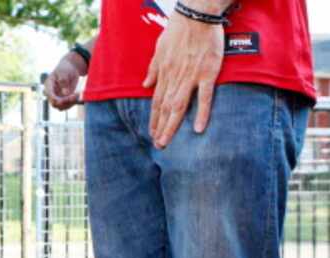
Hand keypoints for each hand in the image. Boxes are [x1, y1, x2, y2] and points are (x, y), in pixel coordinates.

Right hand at [43, 52, 86, 110]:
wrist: (70, 69)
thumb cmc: (65, 68)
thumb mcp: (64, 72)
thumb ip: (63, 82)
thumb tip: (65, 93)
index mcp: (48, 85)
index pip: (49, 94)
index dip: (54, 99)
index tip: (63, 100)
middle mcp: (51, 93)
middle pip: (54, 103)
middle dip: (64, 102)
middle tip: (74, 96)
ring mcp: (57, 97)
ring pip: (60, 107)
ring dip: (70, 104)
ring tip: (77, 95)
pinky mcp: (63, 99)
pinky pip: (67, 106)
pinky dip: (72, 103)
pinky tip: (77, 95)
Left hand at [144, 12, 223, 148]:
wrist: (196, 15)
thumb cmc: (178, 30)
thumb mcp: (159, 49)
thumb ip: (153, 69)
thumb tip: (145, 85)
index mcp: (164, 73)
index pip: (157, 101)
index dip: (154, 118)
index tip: (152, 133)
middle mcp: (174, 78)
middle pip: (165, 108)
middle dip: (160, 128)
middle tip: (158, 145)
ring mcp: (190, 77)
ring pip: (178, 107)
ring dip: (171, 126)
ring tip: (166, 142)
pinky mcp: (207, 73)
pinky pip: (204, 97)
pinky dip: (201, 113)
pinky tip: (198, 129)